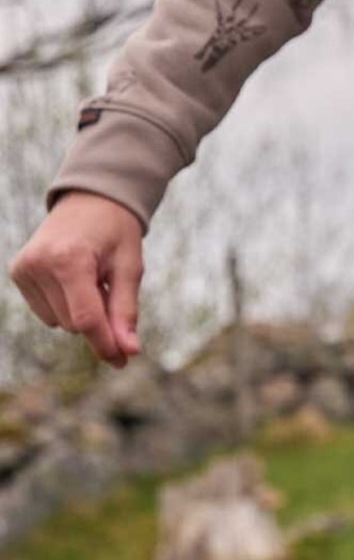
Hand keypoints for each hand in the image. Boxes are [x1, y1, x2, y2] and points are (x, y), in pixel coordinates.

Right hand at [9, 193, 143, 368]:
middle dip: (98, 318)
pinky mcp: (17, 272)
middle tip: (109, 285)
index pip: (86, 318)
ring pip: (60, 322)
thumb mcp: (130, 267)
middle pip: (74, 324)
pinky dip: (64, 304)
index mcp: (69, 259)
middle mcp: (39, 264)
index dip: (105, 343)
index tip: (123, 360)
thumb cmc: (116, 232)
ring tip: (90, 276)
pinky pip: (47, 312)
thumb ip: (125, 310)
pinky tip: (71, 278)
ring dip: (81, 310)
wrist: (90, 199)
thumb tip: (128, 351)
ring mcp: (24, 268)